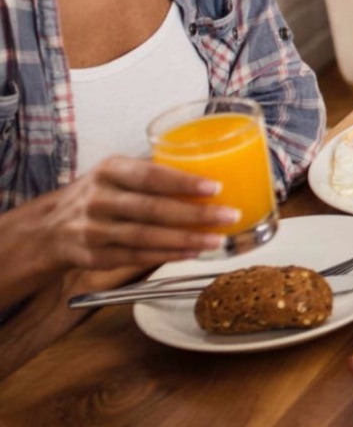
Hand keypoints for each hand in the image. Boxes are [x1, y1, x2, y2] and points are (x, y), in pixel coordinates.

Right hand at [41, 156, 238, 271]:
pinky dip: (167, 256)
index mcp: (110, 170)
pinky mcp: (94, 257)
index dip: (183, 183)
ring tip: (217, 239)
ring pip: (146, 237)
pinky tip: (192, 252)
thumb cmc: (101, 192)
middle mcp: (99, 199)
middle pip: (152, 209)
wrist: (50, 227)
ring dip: (186, 240)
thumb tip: (209, 169)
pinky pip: (136, 257)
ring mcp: (94, 230)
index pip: (150, 176)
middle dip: (195, 215)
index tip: (215, 187)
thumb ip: (153, 172)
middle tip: (228, 216)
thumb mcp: (118, 172)